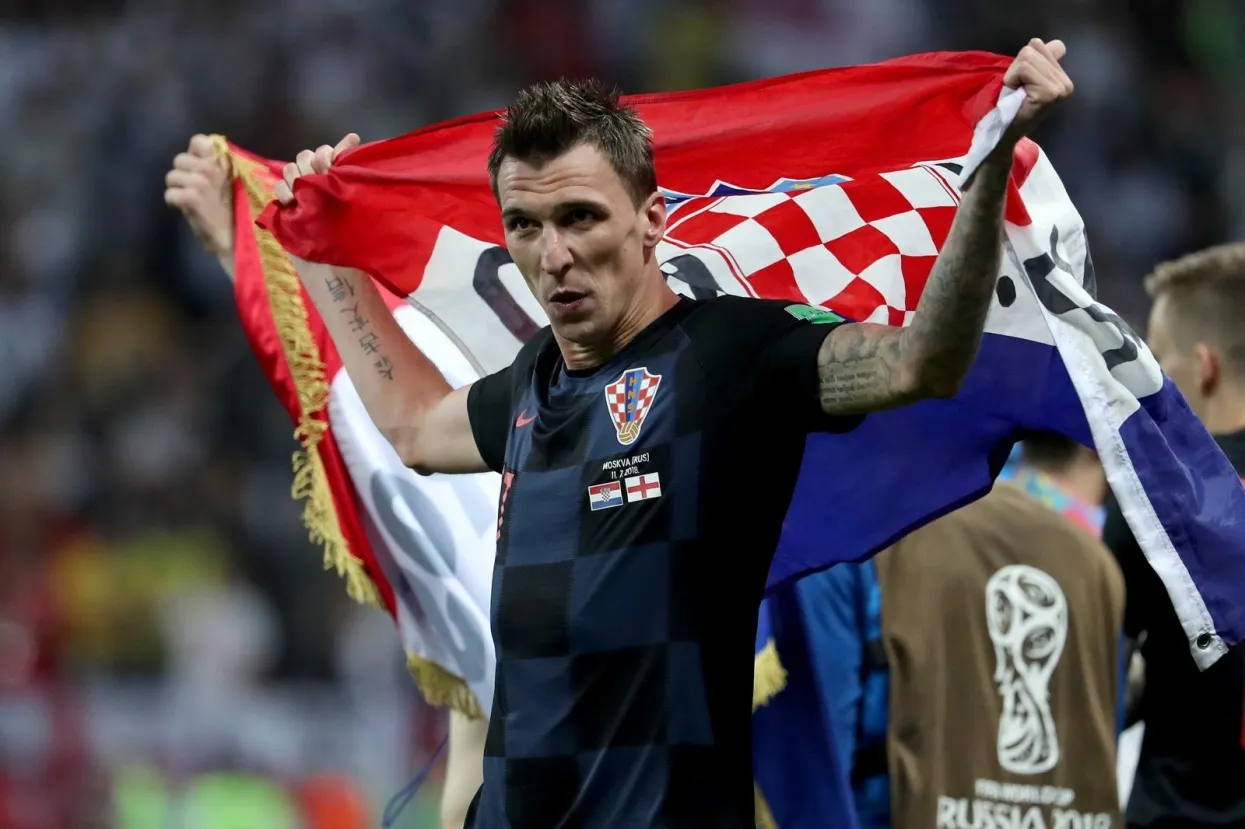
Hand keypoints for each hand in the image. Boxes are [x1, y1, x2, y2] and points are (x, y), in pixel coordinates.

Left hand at [164, 134, 233, 259]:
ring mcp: (201, 183)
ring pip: (172, 177)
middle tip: (192, 189)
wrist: (235, 240)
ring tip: (189, 200)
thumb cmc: (234, 215)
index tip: (199, 165)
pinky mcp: (191, 198)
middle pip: (179, 159)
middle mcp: (211, 169)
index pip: (199, 141)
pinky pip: (170, 194)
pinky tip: (184, 209)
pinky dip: (174, 203)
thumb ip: (215, 167)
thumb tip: (202, 154)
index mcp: (222, 164)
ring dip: (177, 189)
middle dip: (182, 174)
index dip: (194, 152)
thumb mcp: (228, 185)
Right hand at [275, 133, 360, 204]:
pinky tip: (290, 200)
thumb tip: (353, 136)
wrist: (334, 222)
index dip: (323, 159)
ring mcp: (296, 178)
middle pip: (303, 157)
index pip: (322, 151)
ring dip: (296, 179)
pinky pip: (279, 186)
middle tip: (315, 181)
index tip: (328, 170)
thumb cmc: (341, 192)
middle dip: (310, 169)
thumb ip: (346, 156)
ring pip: (290, 168)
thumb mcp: (347, 175)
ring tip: (303, 192)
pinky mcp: (285, 191)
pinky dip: (284, 192)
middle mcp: (310, 165)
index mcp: (326, 160)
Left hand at [1001, 38, 1072, 144]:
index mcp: (1063, 77)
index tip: (1023, 82)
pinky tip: (1016, 95)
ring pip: (1028, 55)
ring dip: (1014, 74)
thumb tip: (1042, 43)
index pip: (1052, 45)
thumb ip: (1038, 60)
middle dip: (1018, 67)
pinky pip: (1024, 68)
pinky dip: (1013, 79)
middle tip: (1016, 89)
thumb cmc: (1010, 107)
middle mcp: (1066, 82)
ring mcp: (1061, 87)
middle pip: (1035, 46)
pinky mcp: (1050, 92)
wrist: (1003, 134)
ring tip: (1016, 92)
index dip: (1028, 60)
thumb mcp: (1026, 79)